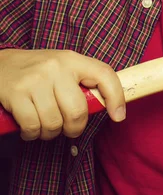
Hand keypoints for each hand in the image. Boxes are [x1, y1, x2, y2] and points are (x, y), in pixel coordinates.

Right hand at [0, 49, 125, 140]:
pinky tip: (29, 127)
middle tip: (67, 128)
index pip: (104, 74)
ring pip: (55, 123)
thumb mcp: (62, 67)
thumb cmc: (37, 71)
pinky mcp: (16, 93)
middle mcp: (56, 67)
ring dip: (50, 133)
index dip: (116, 97)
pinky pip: (33, 127)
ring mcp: (36, 80)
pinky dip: (33, 134)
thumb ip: (81, 82)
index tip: (118, 116)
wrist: (0, 65)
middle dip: (74, 128)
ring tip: (44, 124)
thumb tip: (108, 106)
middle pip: (78, 111)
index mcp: (72, 59)